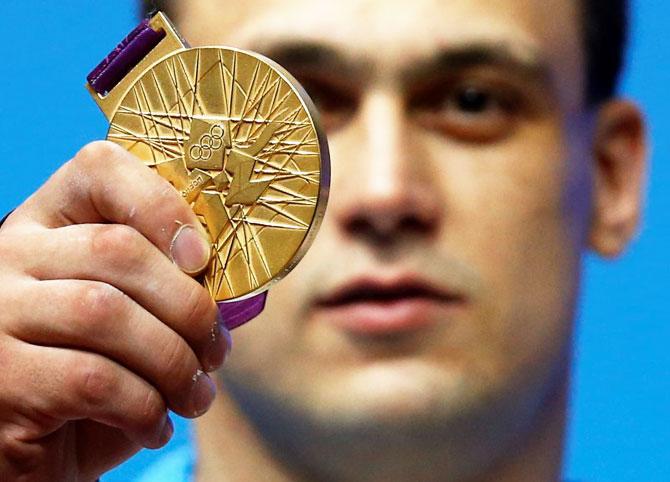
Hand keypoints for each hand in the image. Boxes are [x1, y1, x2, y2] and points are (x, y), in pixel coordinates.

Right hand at [0, 141, 229, 480]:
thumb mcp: (134, 321)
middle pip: (118, 249)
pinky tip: (155, 424)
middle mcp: (11, 256)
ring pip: (107, 313)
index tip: (201, 257)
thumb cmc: (95, 380)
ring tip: (194, 396)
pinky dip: (144, 406)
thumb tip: (237, 291)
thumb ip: (172, 289)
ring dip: (173, 362)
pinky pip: (94, 379)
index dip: (161, 203)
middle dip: (188, 306)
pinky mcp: (1, 378)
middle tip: (215, 351)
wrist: (33, 453)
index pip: (99, 168)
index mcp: (50, 225)